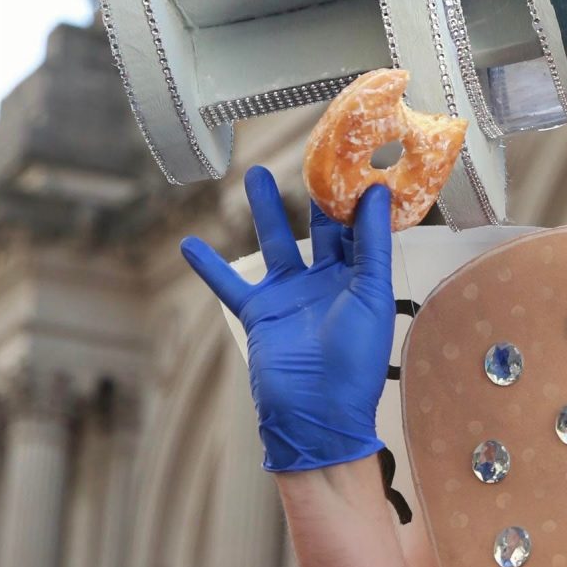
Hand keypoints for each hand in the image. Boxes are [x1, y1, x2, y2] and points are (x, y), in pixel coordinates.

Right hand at [181, 170, 394, 472]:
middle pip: (319, 227)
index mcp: (360, 280)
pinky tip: (189, 243)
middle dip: (314, 193)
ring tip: (253, 173)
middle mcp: (326, 283)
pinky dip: (209, 265)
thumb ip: (372, 245)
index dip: (356, 195)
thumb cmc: (354, 361)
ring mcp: (291, 296)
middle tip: (310, 153)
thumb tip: (377, 192)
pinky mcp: (259, 312)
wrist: (317, 413)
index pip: (359, 228)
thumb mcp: (370, 295)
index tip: (353, 156)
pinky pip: (229, 283)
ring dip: (264, 209)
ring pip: (275, 241)